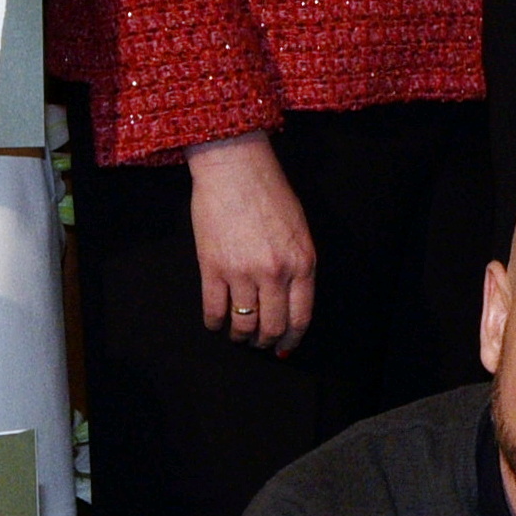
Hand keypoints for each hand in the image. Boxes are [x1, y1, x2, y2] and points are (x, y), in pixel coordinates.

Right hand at [185, 134, 315, 353]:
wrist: (235, 168)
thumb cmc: (270, 192)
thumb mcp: (299, 230)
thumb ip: (298, 266)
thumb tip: (289, 300)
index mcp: (302, 263)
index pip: (300, 317)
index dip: (291, 339)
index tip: (284, 347)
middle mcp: (275, 273)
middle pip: (272, 325)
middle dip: (266, 341)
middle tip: (260, 342)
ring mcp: (243, 272)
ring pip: (243, 323)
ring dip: (240, 335)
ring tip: (238, 334)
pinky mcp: (213, 268)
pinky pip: (214, 309)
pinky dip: (215, 322)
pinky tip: (215, 322)